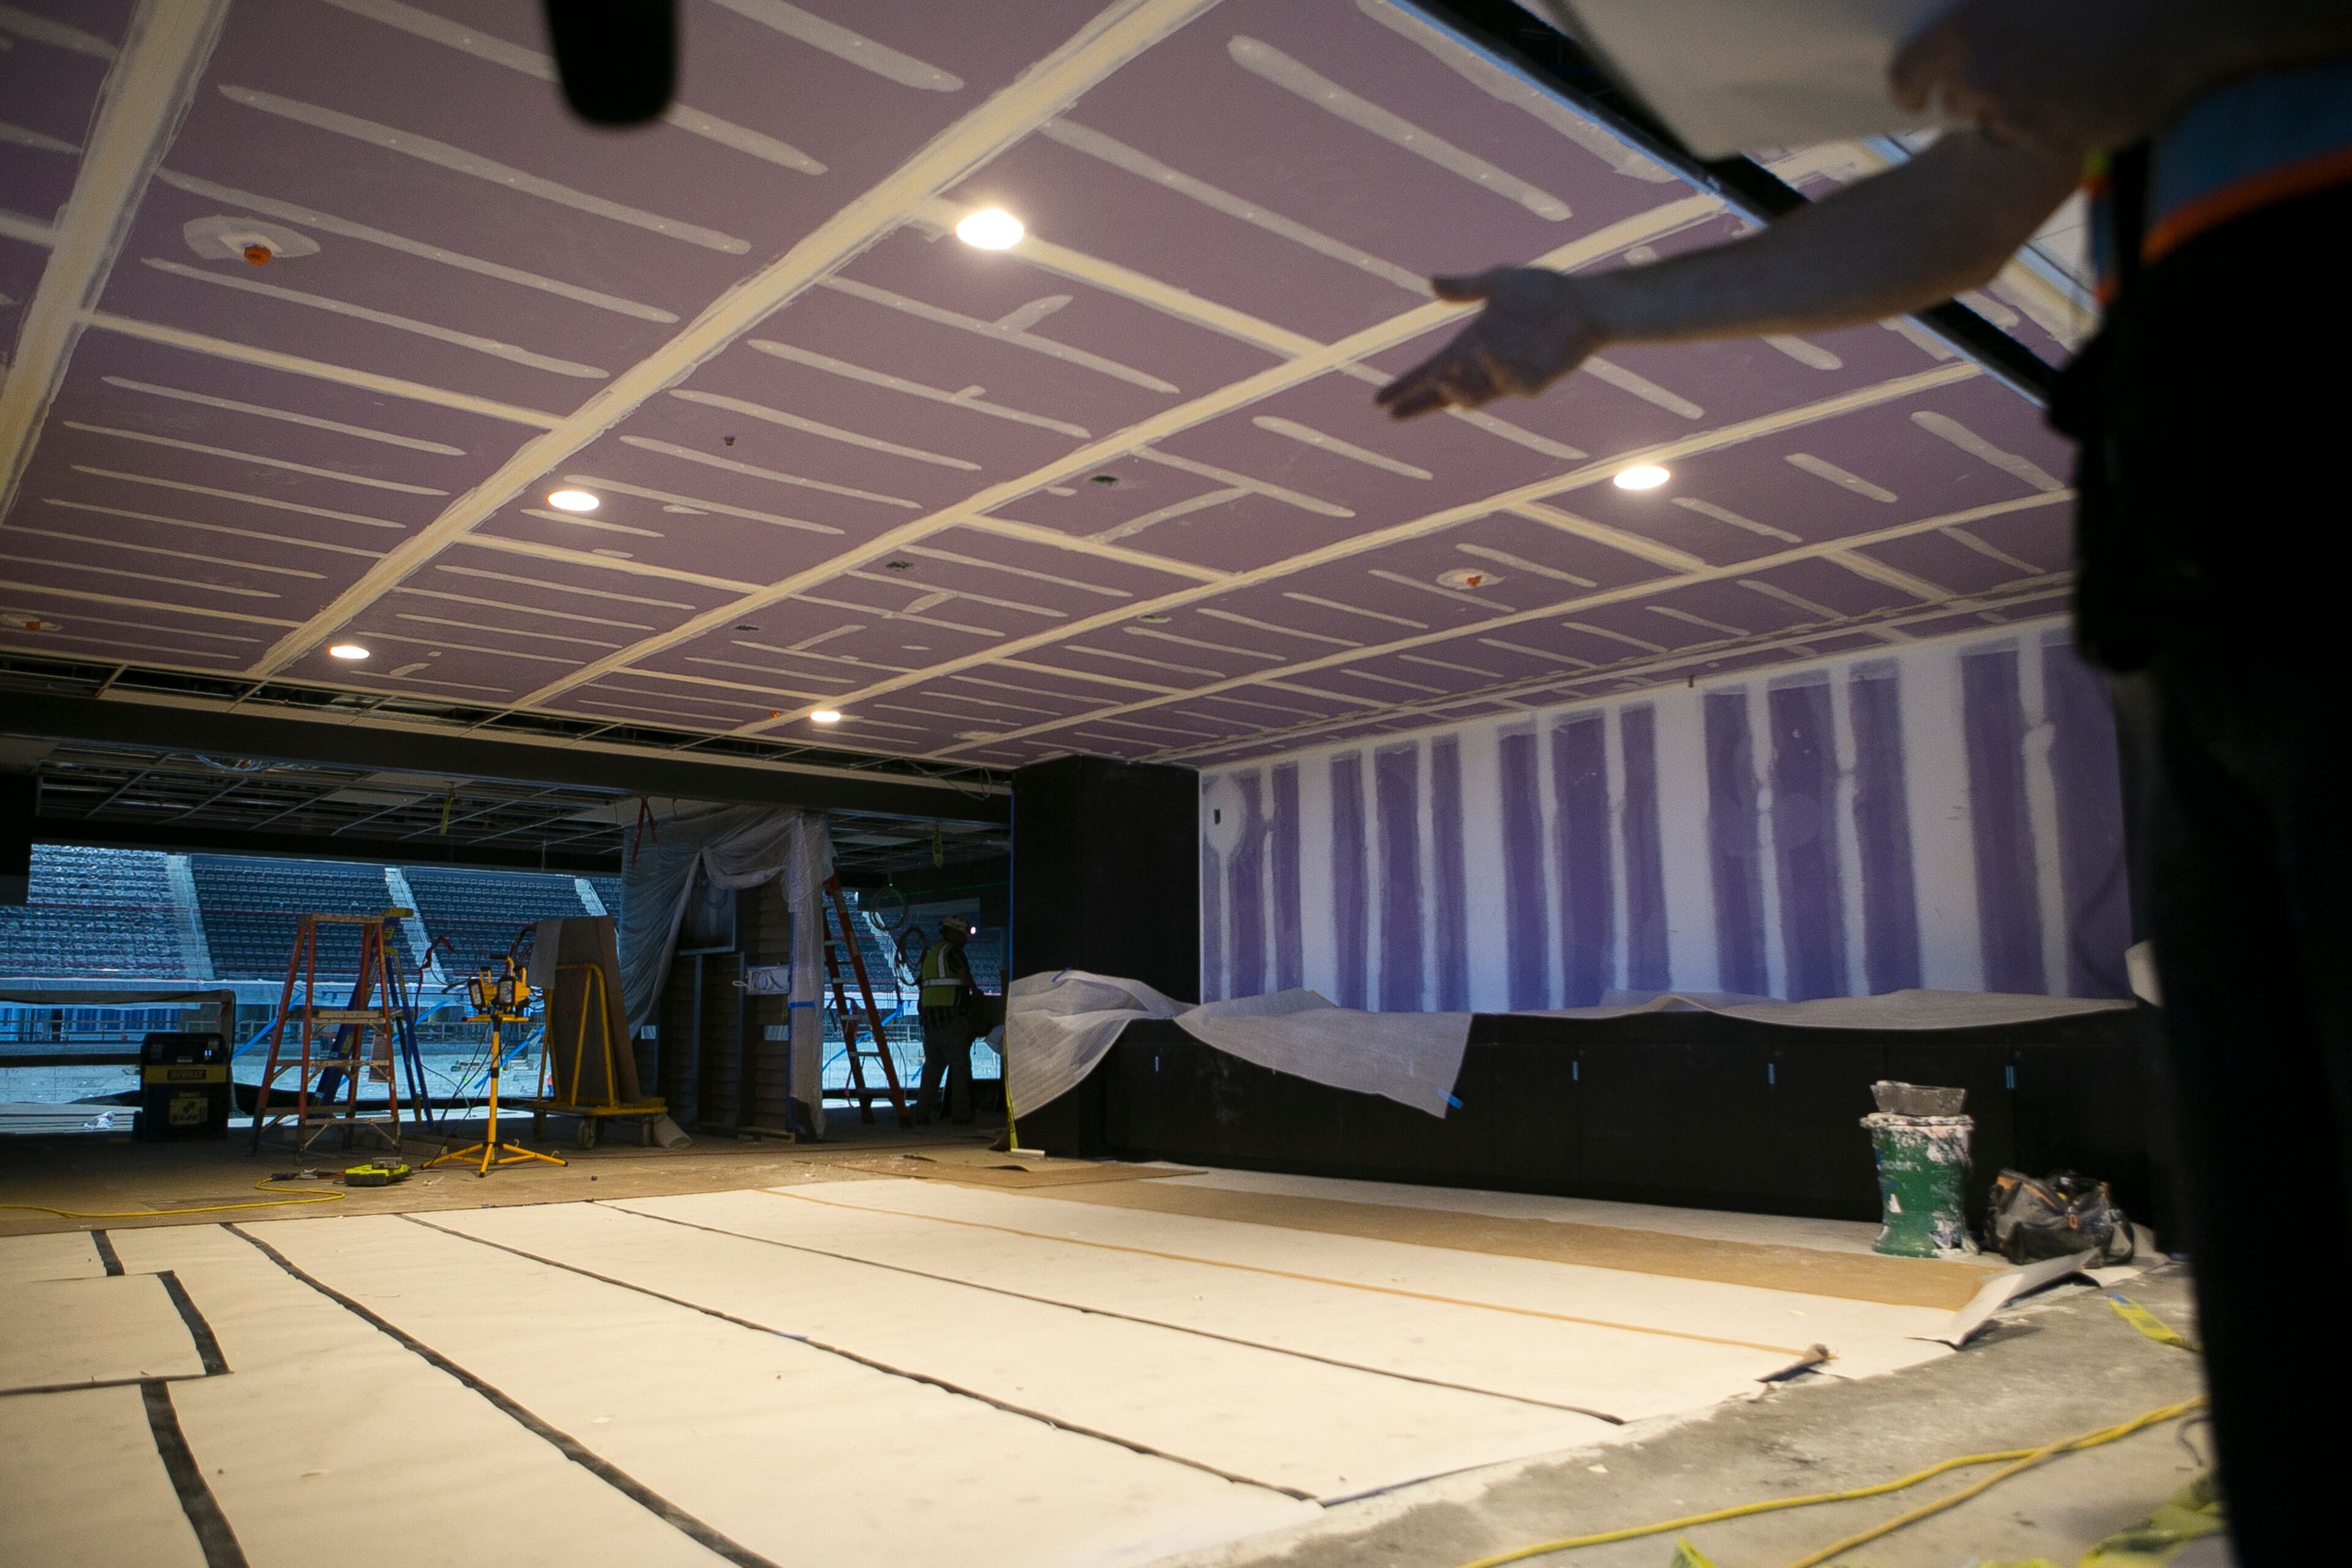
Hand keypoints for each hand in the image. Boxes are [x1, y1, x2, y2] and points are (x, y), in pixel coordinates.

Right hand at [1375, 267, 1605, 419]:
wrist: (1584, 299)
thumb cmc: (1545, 291)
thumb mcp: (1498, 282)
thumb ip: (1465, 287)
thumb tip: (1431, 283)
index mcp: (1471, 346)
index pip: (1431, 370)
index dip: (1406, 385)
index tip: (1379, 399)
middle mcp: (1486, 366)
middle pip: (1444, 393)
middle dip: (1419, 403)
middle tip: (1392, 413)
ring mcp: (1509, 376)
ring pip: (1472, 398)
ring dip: (1453, 391)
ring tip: (1438, 378)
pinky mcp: (1535, 379)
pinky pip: (1511, 384)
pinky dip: (1496, 370)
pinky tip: (1484, 352)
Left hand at [1889, 0, 2214, 154]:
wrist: (2183, 14)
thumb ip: (1989, 9)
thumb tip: (1974, 15)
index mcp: (1966, 31)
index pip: (1905, 76)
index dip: (1908, 87)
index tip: (1912, 95)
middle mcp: (1983, 80)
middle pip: (1959, 102)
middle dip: (1978, 90)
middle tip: (2018, 67)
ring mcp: (2021, 117)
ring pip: (2001, 125)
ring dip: (2020, 108)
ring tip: (2064, 73)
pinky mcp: (2057, 144)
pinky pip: (2042, 140)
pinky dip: (2057, 123)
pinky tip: (2090, 90)